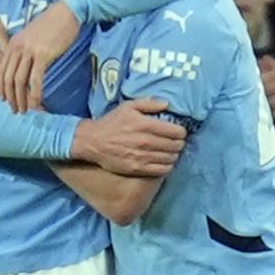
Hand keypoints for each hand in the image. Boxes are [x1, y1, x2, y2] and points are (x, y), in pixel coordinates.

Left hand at [0, 0, 81, 113]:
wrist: (67, 12)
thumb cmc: (53, 24)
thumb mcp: (32, 36)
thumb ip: (25, 49)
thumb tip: (26, 65)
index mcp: (13, 44)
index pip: (2, 70)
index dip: (3, 87)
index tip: (6, 100)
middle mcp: (18, 47)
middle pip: (8, 78)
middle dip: (11, 98)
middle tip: (15, 110)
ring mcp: (29, 51)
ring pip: (19, 81)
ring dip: (21, 99)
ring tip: (25, 111)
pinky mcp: (43, 55)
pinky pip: (35, 79)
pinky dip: (34, 93)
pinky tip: (36, 103)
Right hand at [72, 97, 186, 176]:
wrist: (93, 141)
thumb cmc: (111, 123)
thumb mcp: (129, 106)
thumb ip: (149, 103)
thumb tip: (167, 104)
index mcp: (146, 125)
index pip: (176, 132)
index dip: (181, 132)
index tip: (179, 132)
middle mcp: (147, 142)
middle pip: (176, 146)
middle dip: (179, 144)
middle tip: (176, 143)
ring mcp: (143, 157)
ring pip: (170, 159)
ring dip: (174, 155)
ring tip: (171, 153)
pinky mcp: (138, 169)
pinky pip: (161, 170)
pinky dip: (167, 167)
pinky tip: (165, 163)